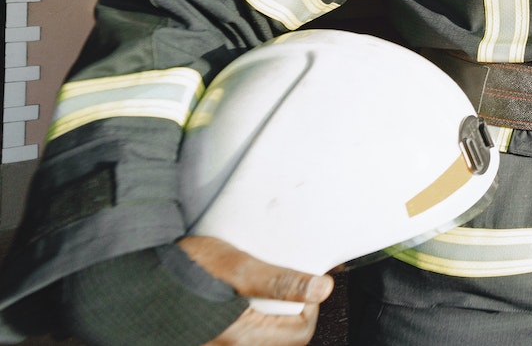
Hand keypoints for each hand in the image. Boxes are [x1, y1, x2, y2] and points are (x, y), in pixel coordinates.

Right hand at [178, 236, 332, 345]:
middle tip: (285, 284)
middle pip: (282, 338)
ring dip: (269, 314)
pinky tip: (241, 297)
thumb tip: (324, 288)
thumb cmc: (181, 270)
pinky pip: (241, 334)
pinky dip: (250, 318)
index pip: (300, 332)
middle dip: (290, 311)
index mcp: (241, 338)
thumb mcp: (238, 268)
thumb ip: (280, 281)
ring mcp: (215, 344)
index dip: (310, 305)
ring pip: (262, 337)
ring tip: (262, 288)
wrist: (132, 277)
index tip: (306, 282)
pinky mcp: (205, 338)